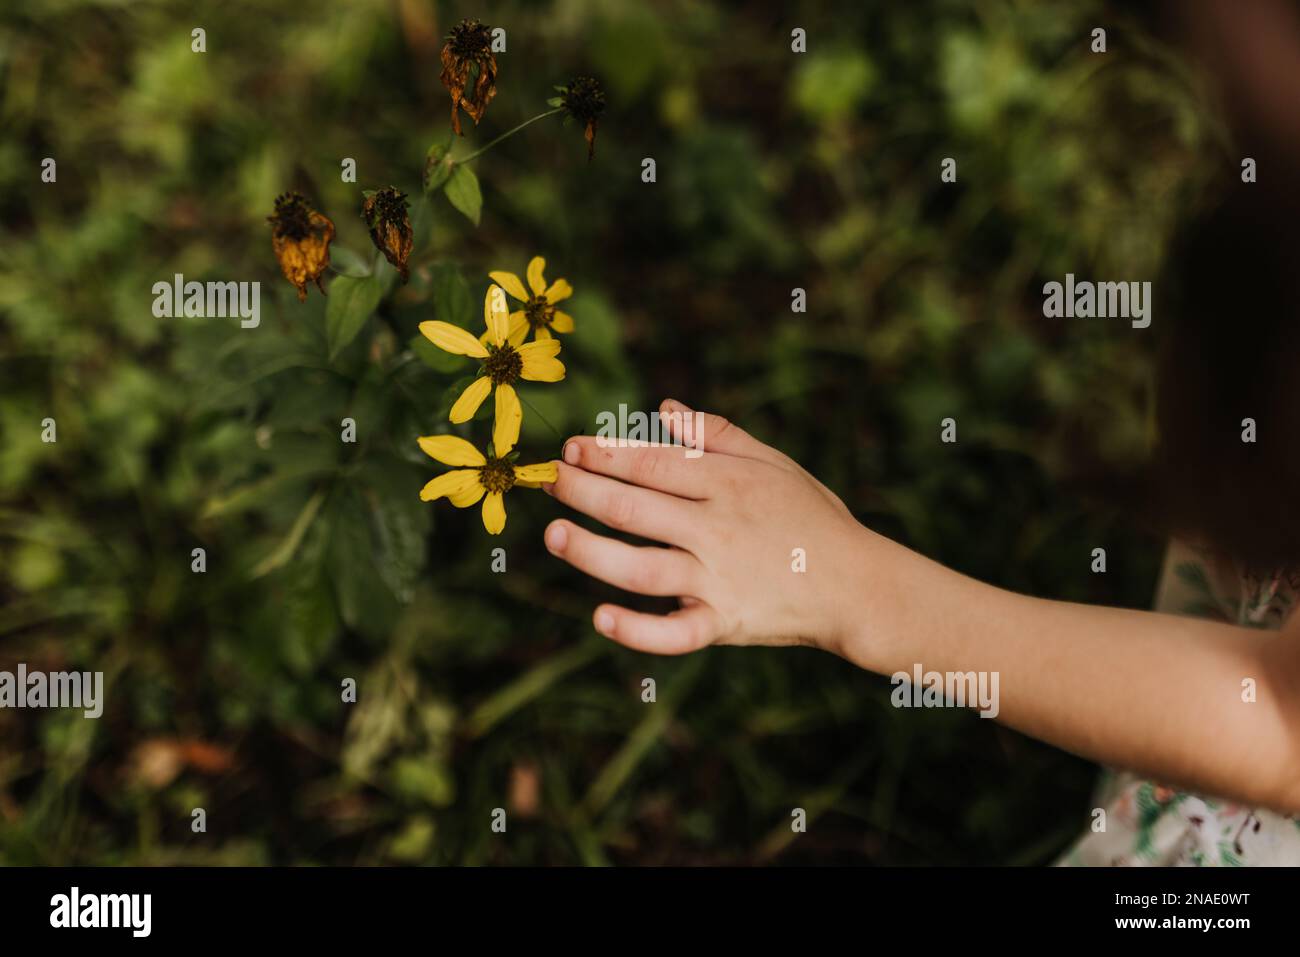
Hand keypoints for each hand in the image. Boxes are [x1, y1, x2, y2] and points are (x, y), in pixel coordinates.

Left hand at [542, 399, 876, 654]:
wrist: (859, 585)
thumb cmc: (812, 517)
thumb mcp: (774, 463)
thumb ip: (717, 435)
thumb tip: (663, 407)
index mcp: (729, 483)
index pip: (653, 464)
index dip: (607, 454)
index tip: (571, 448)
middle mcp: (718, 528)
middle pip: (636, 508)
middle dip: (584, 491)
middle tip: (547, 481)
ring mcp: (720, 579)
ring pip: (643, 567)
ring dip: (593, 552)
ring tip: (556, 535)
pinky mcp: (726, 623)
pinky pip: (676, 632)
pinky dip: (638, 630)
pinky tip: (601, 616)